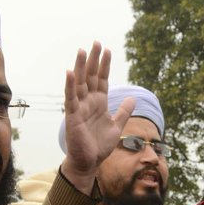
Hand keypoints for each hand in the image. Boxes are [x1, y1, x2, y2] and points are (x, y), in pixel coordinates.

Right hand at [61, 42, 135, 193]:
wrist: (89, 162)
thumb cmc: (100, 145)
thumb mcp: (116, 126)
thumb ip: (124, 112)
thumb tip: (133, 97)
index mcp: (99, 103)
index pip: (102, 80)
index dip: (105, 65)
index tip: (107, 50)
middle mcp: (88, 102)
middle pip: (91, 77)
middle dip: (94, 60)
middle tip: (97, 42)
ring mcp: (79, 107)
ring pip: (80, 83)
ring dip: (81, 67)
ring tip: (83, 51)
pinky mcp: (72, 116)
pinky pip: (71, 98)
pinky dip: (70, 85)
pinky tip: (70, 72)